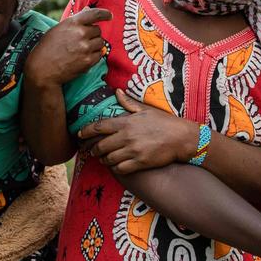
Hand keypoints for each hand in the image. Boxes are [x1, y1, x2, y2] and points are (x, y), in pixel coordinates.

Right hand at [24, 7, 110, 86]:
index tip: (109, 16)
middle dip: (93, 35)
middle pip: (98, 30)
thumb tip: (88, 11)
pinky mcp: (88, 61)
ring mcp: (85, 47)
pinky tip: (82, 58)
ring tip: (81, 51)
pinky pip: (99, 55)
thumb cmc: (47, 48)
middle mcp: (81, 33)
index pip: (94, 14)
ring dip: (94, 46)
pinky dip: (94, 56)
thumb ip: (74, 21)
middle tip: (83, 41)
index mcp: (72, 23)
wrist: (42, 69)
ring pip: (100, 43)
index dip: (104, 14)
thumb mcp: (58, 29)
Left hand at [77, 89, 199, 173]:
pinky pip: (120, 168)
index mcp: (126, 122)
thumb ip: (128, 103)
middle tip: (92, 150)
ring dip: (104, 159)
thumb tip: (116, 92)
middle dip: (93, 149)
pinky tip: (116, 165)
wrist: (182, 138)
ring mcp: (133, 150)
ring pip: (108, 159)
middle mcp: (127, 136)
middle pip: (100, 145)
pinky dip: (115, 168)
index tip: (79, 135)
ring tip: (104, 158)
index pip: (99, 127)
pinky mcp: (140, 163)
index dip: (85, 131)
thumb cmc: (165, 122)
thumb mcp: (146, 109)